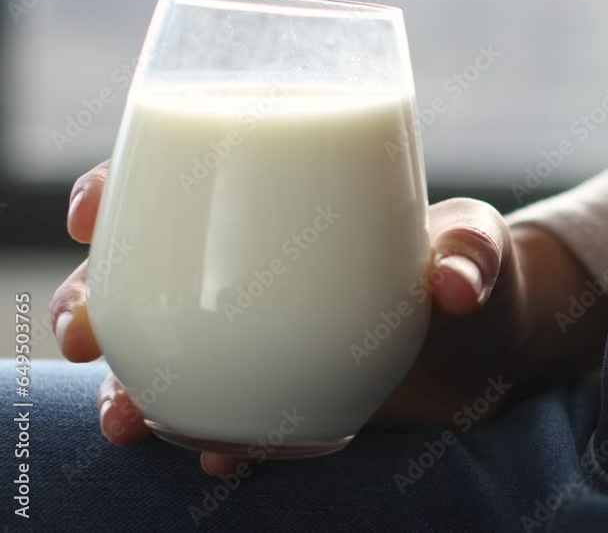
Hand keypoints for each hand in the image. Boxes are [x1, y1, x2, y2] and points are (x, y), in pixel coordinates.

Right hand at [52, 162, 602, 474]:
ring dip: (132, 389)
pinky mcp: (284, 396)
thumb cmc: (475, 270)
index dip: (123, 190)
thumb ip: (473, 253)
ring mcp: (265, 338)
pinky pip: (228, 417)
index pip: (184, 181)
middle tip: (83, 338)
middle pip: (149, 278)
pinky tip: (220, 461)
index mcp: (285, 209)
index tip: (90, 216)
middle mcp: (258, 274)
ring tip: (128, 421)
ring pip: (172, 357)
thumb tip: (454, 287)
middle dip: (96, 304)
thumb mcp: (478, 246)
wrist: (489, 347)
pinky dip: (214, 439)